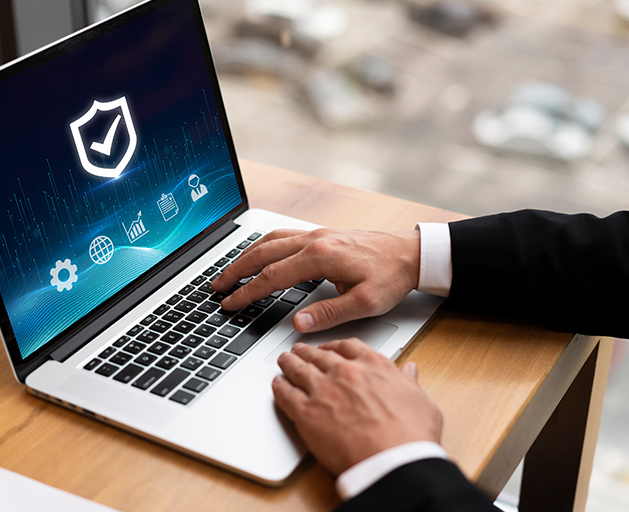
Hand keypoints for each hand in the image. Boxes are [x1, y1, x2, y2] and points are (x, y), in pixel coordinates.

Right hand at [211, 228, 420, 331]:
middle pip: (263, 253)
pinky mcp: (322, 235)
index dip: (248, 292)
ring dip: (247, 255)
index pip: (273, 276)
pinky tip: (259, 254)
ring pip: (271, 241)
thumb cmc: (391, 276)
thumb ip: (330, 314)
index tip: (230, 303)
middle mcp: (315, 240)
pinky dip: (264, 246)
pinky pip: (283, 236)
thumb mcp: (365, 303)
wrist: (410, 253)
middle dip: (236, 270)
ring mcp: (317, 234)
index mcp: (321, 257)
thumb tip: (298, 324)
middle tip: (217, 287)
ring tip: (229, 271)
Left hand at [272, 338, 442, 475]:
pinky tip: (277, 384)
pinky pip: (286, 394)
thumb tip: (410, 371)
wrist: (392, 461)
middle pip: (319, 355)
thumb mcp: (421, 401)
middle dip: (308, 352)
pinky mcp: (306, 413)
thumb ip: (410, 383)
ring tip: (284, 360)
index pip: (348, 347)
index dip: (335, 346)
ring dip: (289, 363)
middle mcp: (345, 372)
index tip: (330, 348)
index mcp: (373, 366)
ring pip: (299, 369)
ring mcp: (323, 390)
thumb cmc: (410, 436)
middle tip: (301, 350)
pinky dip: (279, 387)